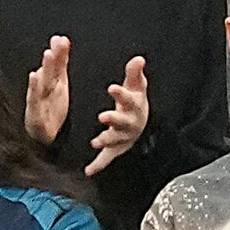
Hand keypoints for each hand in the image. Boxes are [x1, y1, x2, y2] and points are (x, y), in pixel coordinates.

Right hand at [25, 35, 73, 143]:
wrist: (42, 134)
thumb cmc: (50, 106)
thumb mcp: (59, 83)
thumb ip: (60, 62)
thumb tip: (61, 39)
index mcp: (52, 82)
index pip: (56, 66)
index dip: (60, 53)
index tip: (63, 39)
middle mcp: (44, 87)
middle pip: (50, 70)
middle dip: (53, 56)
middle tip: (57, 43)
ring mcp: (38, 98)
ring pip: (42, 81)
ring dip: (45, 67)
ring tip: (48, 54)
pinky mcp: (33, 111)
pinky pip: (33, 98)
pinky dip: (33, 87)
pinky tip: (34, 76)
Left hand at [88, 57, 148, 174]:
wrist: (141, 122)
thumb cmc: (136, 101)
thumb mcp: (136, 85)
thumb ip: (134, 73)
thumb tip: (138, 59)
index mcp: (134, 106)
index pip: (128, 98)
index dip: (121, 94)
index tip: (111, 88)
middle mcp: (129, 123)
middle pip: (122, 121)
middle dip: (113, 119)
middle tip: (102, 116)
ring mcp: (122, 137)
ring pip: (115, 140)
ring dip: (105, 140)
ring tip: (95, 141)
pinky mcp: (115, 148)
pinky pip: (107, 158)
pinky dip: (98, 165)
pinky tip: (88, 171)